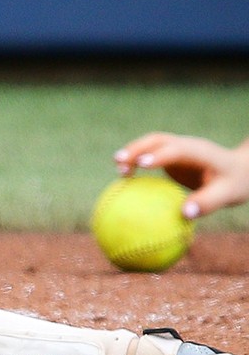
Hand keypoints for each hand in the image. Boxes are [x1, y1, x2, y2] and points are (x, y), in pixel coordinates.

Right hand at [114, 132, 248, 218]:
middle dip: (137, 148)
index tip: (142, 165)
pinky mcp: (170, 157)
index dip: (159, 155)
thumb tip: (185, 214)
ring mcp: (176, 149)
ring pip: (150, 144)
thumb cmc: (236, 183)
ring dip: (132, 153)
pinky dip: (135, 163)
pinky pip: (149, 157)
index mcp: (201, 151)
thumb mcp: (229, 194)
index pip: (178, 149)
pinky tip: (124, 179)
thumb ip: (208, 202)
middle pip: (157, 140)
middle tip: (119, 161)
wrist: (240, 171)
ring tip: (118, 169)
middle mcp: (186, 145)